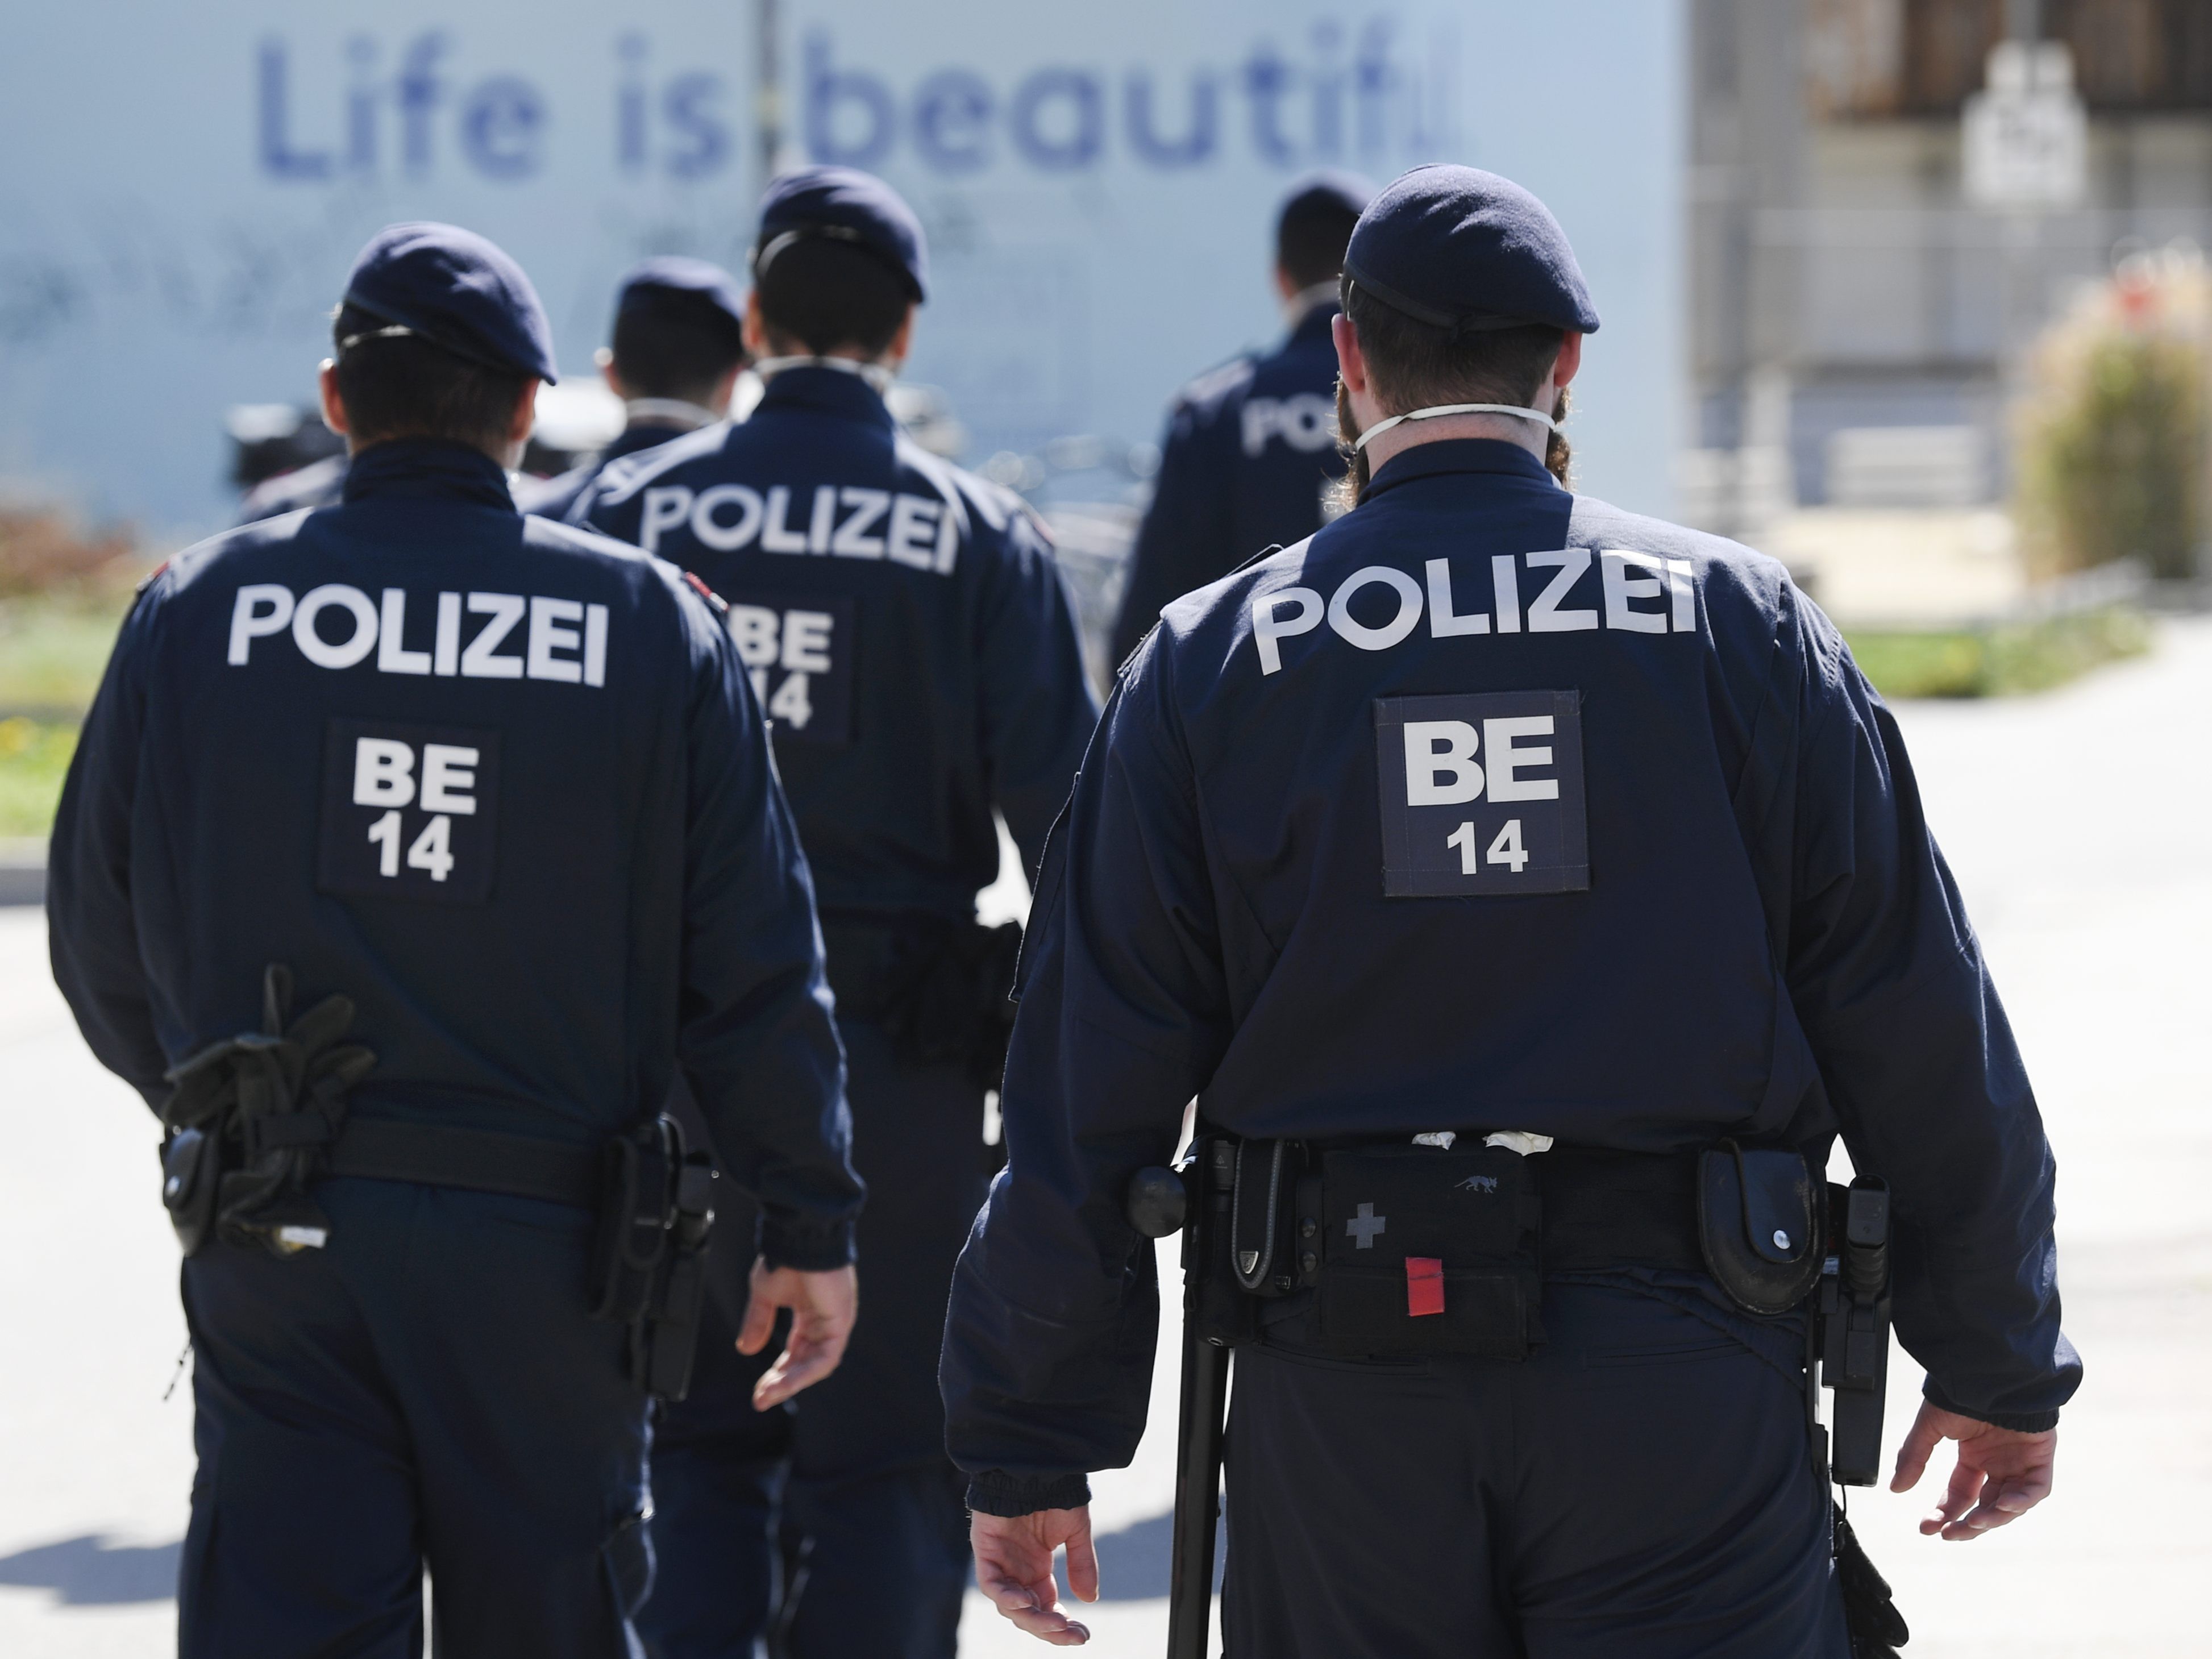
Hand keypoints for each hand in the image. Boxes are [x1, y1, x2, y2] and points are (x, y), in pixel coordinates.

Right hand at [736, 1257, 856, 1409]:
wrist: (799, 1237)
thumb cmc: (785, 1256)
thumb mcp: (765, 1294)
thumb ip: (758, 1322)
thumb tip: (746, 1350)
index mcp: (810, 1313)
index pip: (796, 1352)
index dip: (778, 1372)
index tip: (759, 1391)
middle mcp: (824, 1320)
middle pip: (806, 1362)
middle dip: (782, 1383)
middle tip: (760, 1399)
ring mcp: (835, 1322)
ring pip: (816, 1365)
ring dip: (791, 1383)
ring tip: (767, 1395)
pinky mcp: (840, 1322)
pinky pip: (825, 1358)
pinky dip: (805, 1373)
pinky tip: (783, 1382)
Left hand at [972, 1506, 1097, 1645]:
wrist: (1035, 1464)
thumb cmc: (1054, 1492)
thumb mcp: (1075, 1532)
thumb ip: (1081, 1564)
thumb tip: (1089, 1600)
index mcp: (1037, 1569)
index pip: (1046, 1608)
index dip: (1061, 1626)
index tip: (1082, 1635)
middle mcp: (1017, 1571)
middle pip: (1029, 1613)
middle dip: (1049, 1629)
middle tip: (1072, 1635)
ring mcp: (1000, 1562)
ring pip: (1010, 1605)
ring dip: (1032, 1617)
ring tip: (1056, 1623)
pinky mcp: (984, 1551)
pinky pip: (991, 1583)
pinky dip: (1005, 1596)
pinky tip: (1025, 1602)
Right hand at [1890, 1400, 2056, 1539]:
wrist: (1987, 1373)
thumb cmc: (1959, 1394)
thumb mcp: (1930, 1428)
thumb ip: (1914, 1457)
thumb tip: (1896, 1488)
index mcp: (1973, 1456)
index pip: (1960, 1494)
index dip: (1945, 1512)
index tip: (1928, 1527)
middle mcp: (1997, 1464)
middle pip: (1985, 1505)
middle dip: (1968, 1523)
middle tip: (1950, 1534)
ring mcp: (2020, 1462)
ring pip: (2010, 1504)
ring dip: (1993, 1517)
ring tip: (1974, 1523)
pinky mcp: (2040, 1458)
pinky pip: (2035, 1489)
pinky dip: (2021, 1500)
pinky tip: (2003, 1505)